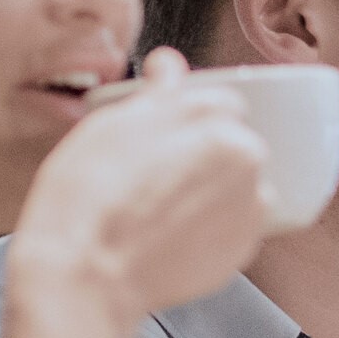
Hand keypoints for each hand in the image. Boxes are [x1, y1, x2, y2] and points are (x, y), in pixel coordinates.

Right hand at [17, 49, 270, 323]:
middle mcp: (247, 160)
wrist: (88, 272)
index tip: (163, 136)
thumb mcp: (112, 124)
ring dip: (211, 191)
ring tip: (160, 209)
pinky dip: (212, 226)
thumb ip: (157, 91)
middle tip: (154, 176)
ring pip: (236, 186)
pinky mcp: (245, 250)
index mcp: (217, 118)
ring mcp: (250, 207)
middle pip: (232, 144)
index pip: (218, 102)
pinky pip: (234, 225)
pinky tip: (172, 233)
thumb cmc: (89, 197)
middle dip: (202, 154)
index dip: (186, 119)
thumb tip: (170, 65)